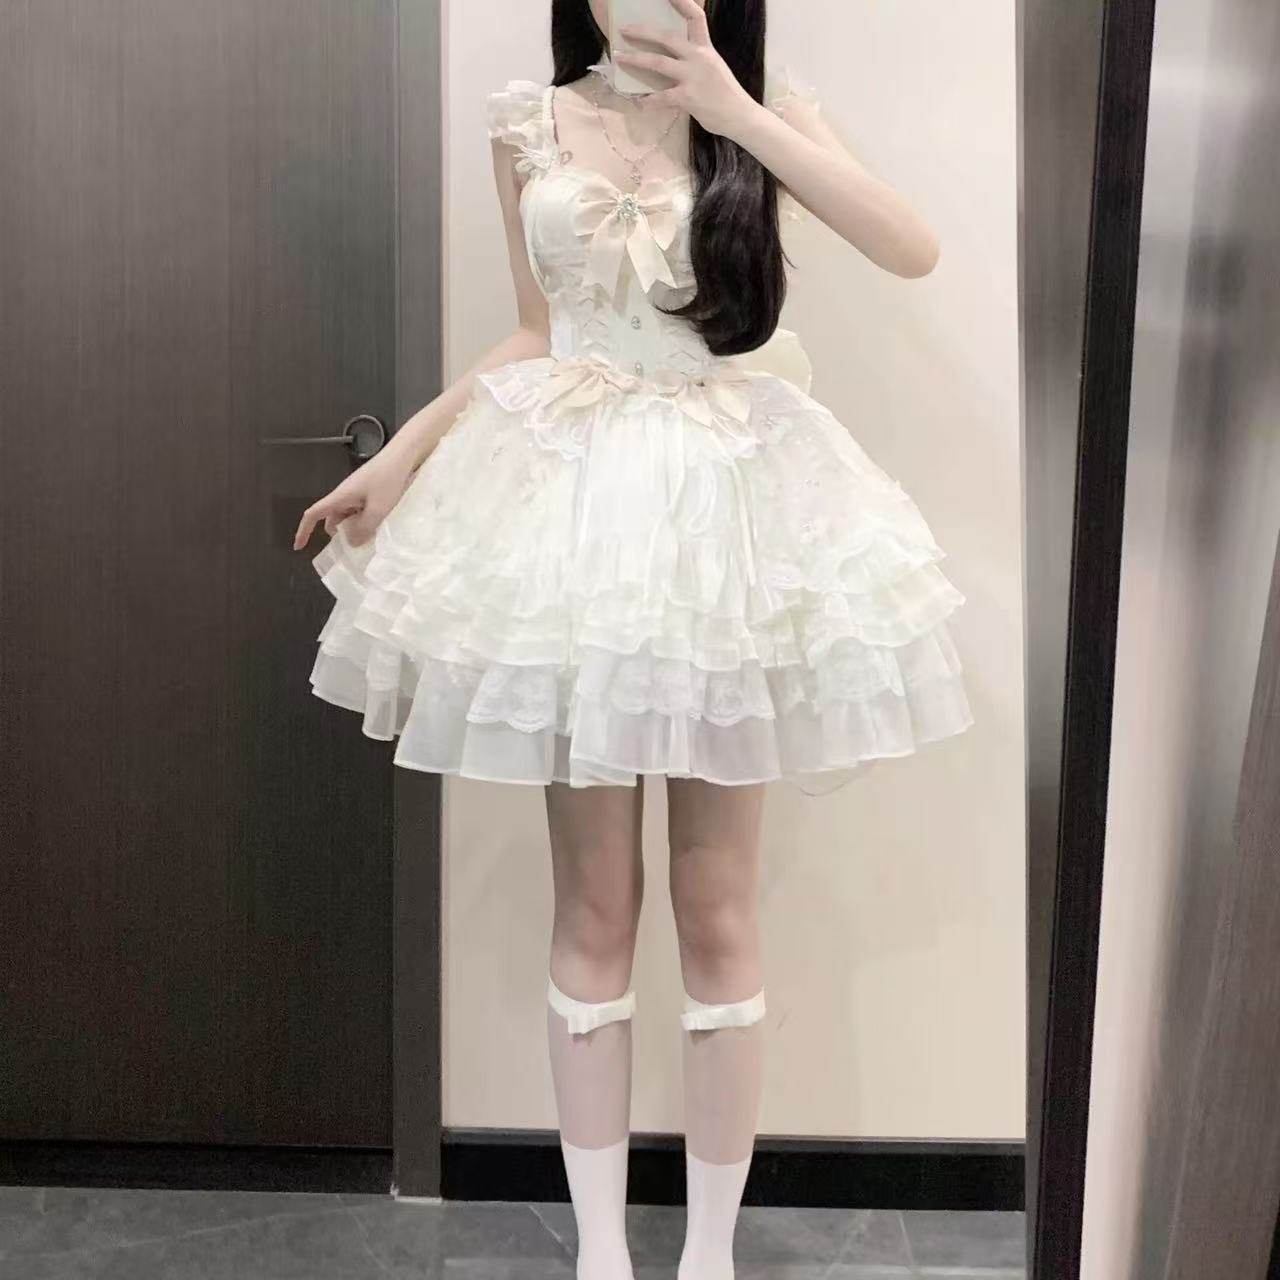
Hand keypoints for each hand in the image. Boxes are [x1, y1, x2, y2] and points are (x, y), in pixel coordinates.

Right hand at [293, 449, 414, 550]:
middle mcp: (344, 495)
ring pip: (348, 517)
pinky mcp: (368, 492)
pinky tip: (380, 525)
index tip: (299, 547)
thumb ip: (364, 528)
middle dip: (340, 535)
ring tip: (374, 537)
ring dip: (355, 529)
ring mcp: (356, 494)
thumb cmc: (388, 479)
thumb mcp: (377, 509)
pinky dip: (364, 521)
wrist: (403, 457)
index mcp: (340, 497)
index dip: (303, 531)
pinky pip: (359, 512)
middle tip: (358, 548)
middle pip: (333, 520)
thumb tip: (351, 543)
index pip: (313, 514)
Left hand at [615, 0, 759, 140]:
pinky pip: (661, 97)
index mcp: (705, 48)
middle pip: (667, 37)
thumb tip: (672, 61)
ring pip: (658, 63)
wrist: (740, 116)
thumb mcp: (713, 68)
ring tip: (619, 58)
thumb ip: (694, 61)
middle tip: (624, 30)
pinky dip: (648, 101)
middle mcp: (699, 58)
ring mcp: (693, 77)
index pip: (695, 17)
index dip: (682, 2)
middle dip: (643, 32)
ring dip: (635, 60)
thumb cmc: (725, 94)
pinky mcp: (688, 98)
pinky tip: (638, 102)